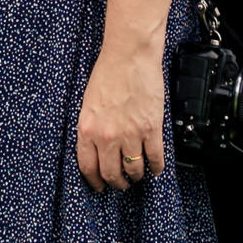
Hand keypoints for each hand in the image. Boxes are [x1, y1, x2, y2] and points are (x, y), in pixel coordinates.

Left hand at [77, 44, 167, 191]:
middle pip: (111, 173)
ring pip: (134, 169)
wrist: (129, 55)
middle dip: (117, 183)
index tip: (99, 186)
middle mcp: (106, 136)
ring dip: (136, 176)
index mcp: (87, 128)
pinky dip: (156, 167)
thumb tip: (96, 149)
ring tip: (138, 175)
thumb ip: (91, 128)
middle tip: (121, 184)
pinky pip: (155, 158)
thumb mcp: (88, 104)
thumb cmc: (107, 73)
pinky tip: (155, 168)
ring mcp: (130, 134)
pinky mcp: (151, 129)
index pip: (87, 167)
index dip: (95, 181)